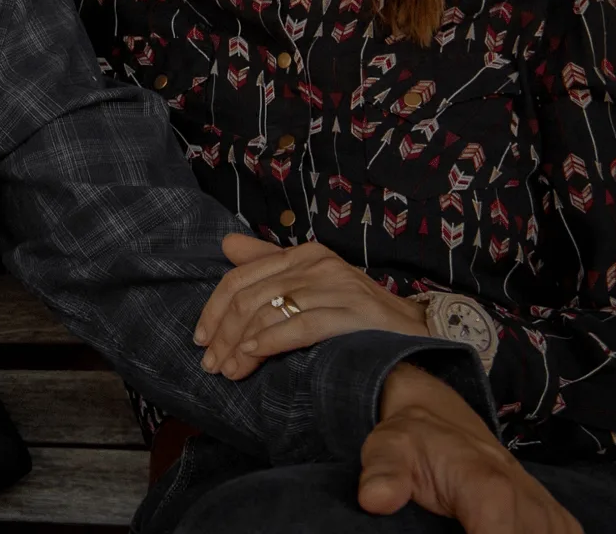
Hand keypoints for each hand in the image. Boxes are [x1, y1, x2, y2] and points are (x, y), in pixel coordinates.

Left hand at [194, 233, 427, 378]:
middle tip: (211, 365)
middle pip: (250, 297)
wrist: (414, 331)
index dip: (214, 309)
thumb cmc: (355, 313)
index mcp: (303, 255)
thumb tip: (227, 244)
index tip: (201, 339)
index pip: (240, 277)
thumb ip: (268, 264)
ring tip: (230, 371)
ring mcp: (337, 286)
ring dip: (241, 346)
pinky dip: (271, 341)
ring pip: (269, 312)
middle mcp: (318, 264)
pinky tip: (253, 356)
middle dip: (224, 334)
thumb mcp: (311, 283)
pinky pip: (301, 326)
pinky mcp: (354, 313)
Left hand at [360, 365, 579, 533]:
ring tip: (468, 527)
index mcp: (489, 486)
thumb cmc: (414, 440)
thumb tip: (375, 500)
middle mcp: (528, 501)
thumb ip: (384, 474)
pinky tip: (510, 533)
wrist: (441, 420)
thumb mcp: (387, 448)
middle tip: (451, 528)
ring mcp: (548, 512)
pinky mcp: (559, 521)